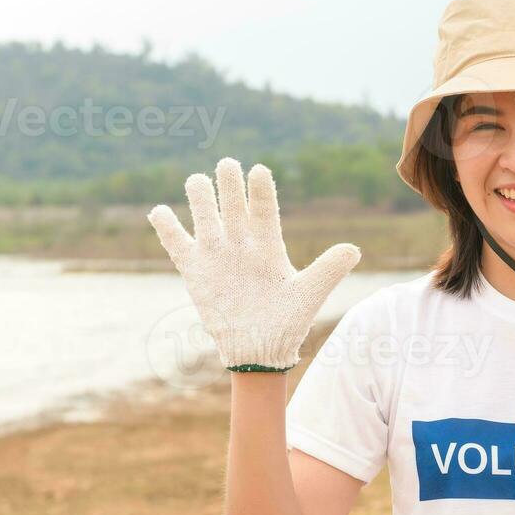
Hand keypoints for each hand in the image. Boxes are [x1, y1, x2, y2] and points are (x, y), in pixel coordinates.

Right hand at [147, 157, 360, 371]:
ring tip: (198, 181)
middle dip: (229, 185)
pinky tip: (160, 212)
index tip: (260, 170)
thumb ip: (328, 270)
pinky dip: (168, 228)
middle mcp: (242, 244)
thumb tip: (354, 250)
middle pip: (233, 206)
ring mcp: (217, 254)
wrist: (260, 349)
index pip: (265, 211)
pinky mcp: (195, 270)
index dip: (261, 192)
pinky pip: (177, 244)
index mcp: (269, 246)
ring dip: (200, 198)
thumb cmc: (288, 322)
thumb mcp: (309, 294)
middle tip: (228, 164)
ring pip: (205, 216)